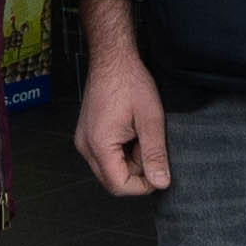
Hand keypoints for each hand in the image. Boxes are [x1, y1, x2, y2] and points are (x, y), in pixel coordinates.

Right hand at [75, 25, 170, 198]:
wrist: (112, 59)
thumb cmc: (129, 82)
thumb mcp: (151, 119)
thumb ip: (155, 154)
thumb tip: (161, 182)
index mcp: (99, 144)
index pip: (119, 185)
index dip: (143, 185)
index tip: (159, 171)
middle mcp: (85, 146)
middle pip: (112, 180)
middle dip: (136, 172)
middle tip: (149, 147)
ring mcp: (84, 140)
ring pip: (110, 169)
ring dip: (130, 161)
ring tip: (140, 135)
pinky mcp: (88, 135)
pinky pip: (105, 156)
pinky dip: (122, 151)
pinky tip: (131, 132)